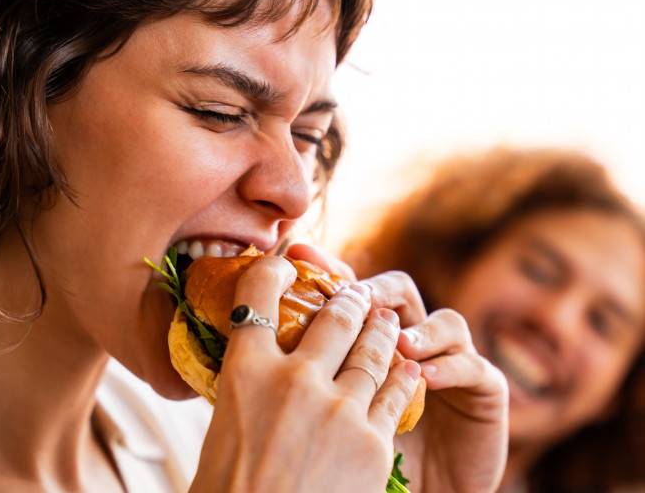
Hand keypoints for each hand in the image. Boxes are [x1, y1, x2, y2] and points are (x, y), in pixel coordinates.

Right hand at [191, 256, 422, 492]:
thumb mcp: (225, 426)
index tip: (285, 262)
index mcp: (245, 372)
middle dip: (348, 299)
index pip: (256, 295)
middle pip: (332, 317)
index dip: (273, 268)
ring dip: (381, 330)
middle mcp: (293, 378)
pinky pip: (394, 393)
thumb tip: (264, 366)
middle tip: (356, 295)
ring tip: (387, 320)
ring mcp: (337, 408)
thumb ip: (250, 388)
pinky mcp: (373, 440)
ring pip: (371, 349)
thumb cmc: (231, 488)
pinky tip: (407, 367)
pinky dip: (401, 376)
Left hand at [289, 250, 507, 492]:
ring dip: (420, 327)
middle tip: (355, 298)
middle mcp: (410, 343)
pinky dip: (449, 367)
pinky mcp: (483, 390)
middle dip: (373, 291)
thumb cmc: (359, 464)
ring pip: (445, 320)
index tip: (297, 253)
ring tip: (399, 344)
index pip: (349, 293)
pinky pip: (472, 366)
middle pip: (396, 294)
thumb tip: (236, 349)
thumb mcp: (325, 420)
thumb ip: (298, 380)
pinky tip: (425, 378)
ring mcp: (448, 363)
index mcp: (369, 343)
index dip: (326, 269)